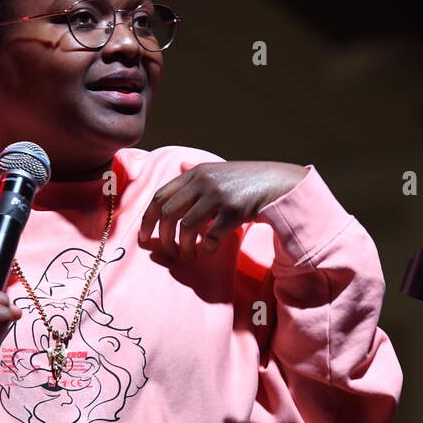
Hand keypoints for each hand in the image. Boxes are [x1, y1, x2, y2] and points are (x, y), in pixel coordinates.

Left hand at [137, 160, 308, 261]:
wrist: (277, 183)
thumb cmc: (245, 180)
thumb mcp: (218, 170)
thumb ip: (196, 171)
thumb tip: (179, 165)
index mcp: (195, 173)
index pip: (159, 196)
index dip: (147, 219)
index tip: (145, 237)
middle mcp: (203, 181)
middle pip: (168, 213)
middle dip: (163, 237)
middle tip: (168, 252)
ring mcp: (218, 195)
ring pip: (186, 227)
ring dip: (184, 247)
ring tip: (188, 256)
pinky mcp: (234, 210)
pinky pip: (210, 236)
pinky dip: (205, 248)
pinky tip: (207, 251)